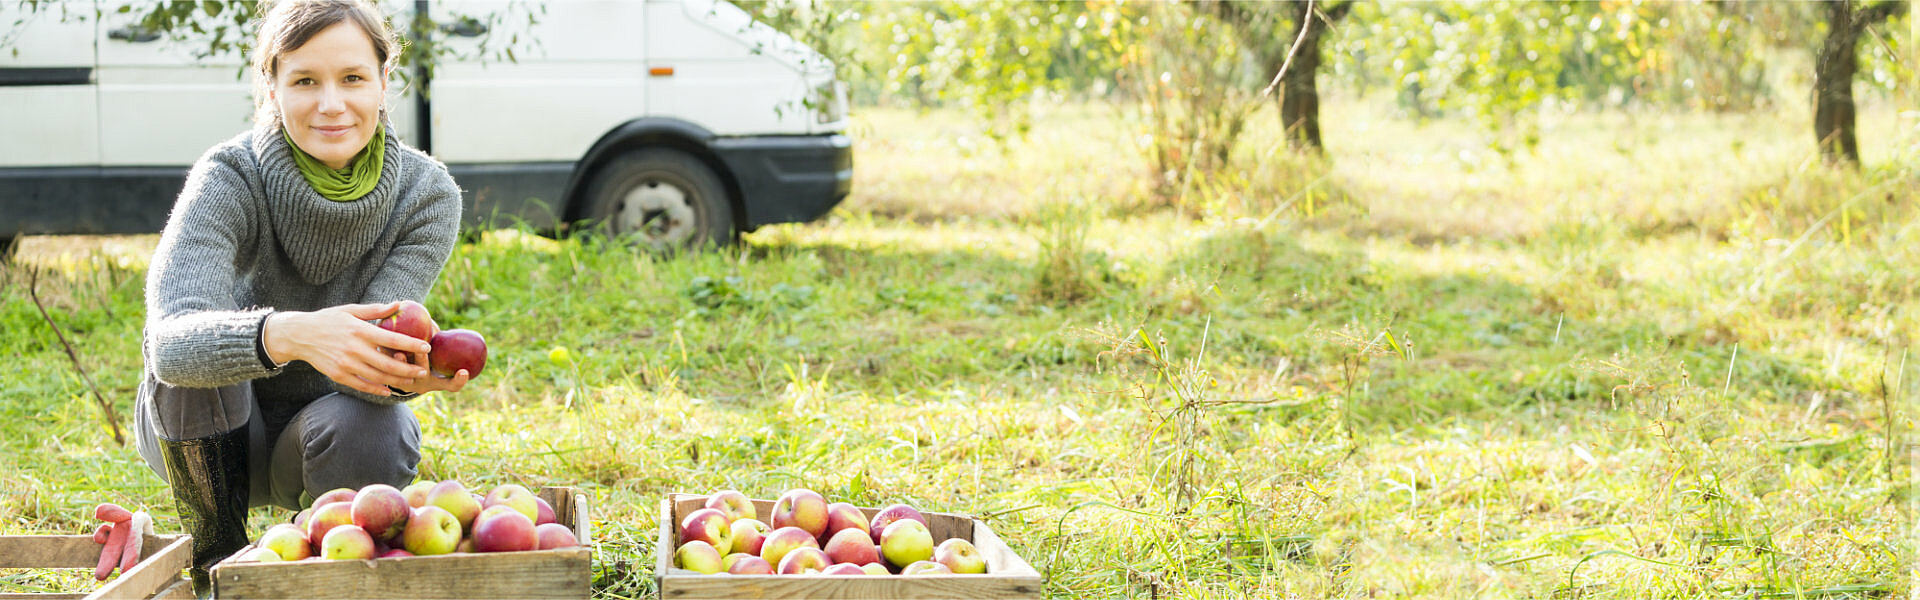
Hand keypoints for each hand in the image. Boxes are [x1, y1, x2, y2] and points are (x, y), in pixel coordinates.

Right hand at [263, 302, 433, 395]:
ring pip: (377, 377)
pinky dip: (376, 389)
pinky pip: (361, 385)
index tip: (427, 347)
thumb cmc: (328, 320)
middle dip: (409, 369)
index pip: (392, 340)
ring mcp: (346, 364)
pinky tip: (388, 390)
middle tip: (423, 371)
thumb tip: (398, 304)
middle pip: (388, 363)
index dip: (411, 344)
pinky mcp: (338, 375)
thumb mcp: (350, 310)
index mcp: (360, 331)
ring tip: (411, 381)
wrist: (299, 335)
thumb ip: (375, 310)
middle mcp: (354, 349)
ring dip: (397, 381)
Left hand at [389, 347, 471, 394]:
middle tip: (422, 350)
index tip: (464, 371)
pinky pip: (386, 372)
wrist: (399, 371)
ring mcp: (405, 385)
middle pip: (424, 377)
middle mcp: (422, 384)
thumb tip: (437, 326)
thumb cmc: (424, 356)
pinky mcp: (388, 380)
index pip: (452, 386)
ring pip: (402, 378)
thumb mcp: (435, 353)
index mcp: (437, 382)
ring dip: (402, 364)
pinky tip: (382, 345)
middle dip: (423, 362)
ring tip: (398, 352)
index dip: (459, 381)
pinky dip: (387, 357)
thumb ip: (438, 341)